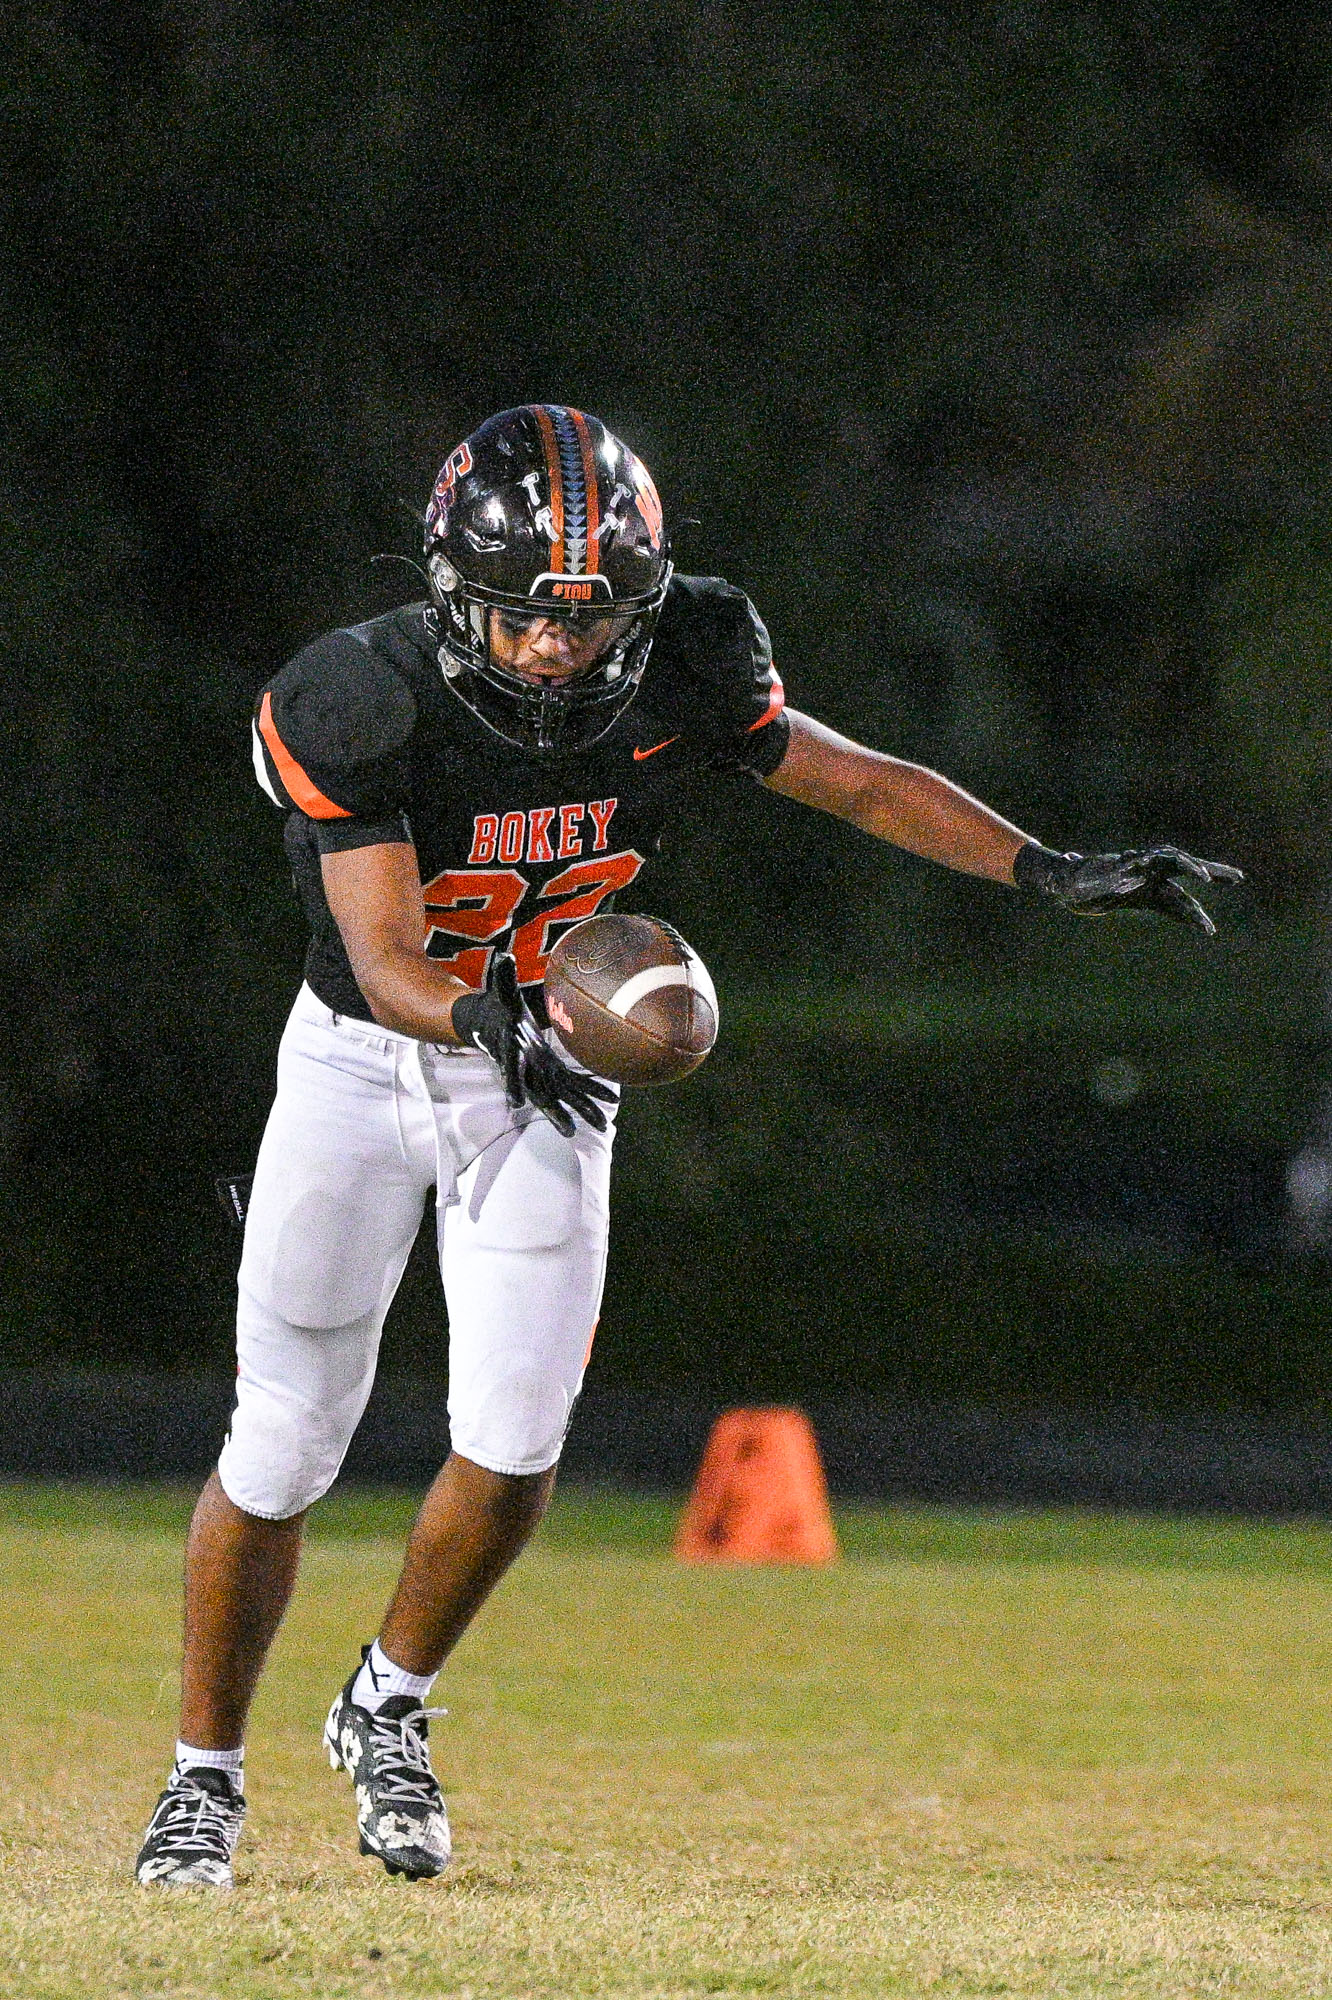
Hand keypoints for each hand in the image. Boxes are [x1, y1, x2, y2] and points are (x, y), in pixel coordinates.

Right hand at [449, 953, 616, 1136]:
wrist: (492, 1024)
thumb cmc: (497, 1007)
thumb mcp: (500, 992)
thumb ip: (503, 978)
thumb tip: (504, 956)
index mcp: (512, 1051)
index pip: (511, 1069)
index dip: (513, 1084)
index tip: (517, 1103)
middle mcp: (527, 1068)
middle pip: (541, 1094)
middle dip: (556, 1112)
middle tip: (570, 1131)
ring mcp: (541, 1072)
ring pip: (562, 1096)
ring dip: (581, 1109)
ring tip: (601, 1125)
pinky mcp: (552, 1071)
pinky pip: (573, 1085)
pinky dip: (590, 1093)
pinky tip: (611, 1102)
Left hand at [1013, 843, 1243, 935]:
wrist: (1065, 885)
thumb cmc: (1068, 877)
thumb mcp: (1072, 873)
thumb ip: (1075, 868)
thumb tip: (1069, 859)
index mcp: (1136, 863)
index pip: (1170, 860)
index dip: (1188, 866)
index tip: (1203, 877)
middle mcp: (1147, 872)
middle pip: (1186, 869)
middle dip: (1213, 872)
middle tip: (1238, 878)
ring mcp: (1149, 885)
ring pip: (1181, 895)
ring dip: (1197, 910)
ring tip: (1211, 929)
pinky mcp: (1146, 899)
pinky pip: (1171, 908)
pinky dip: (1186, 917)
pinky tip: (1202, 929)